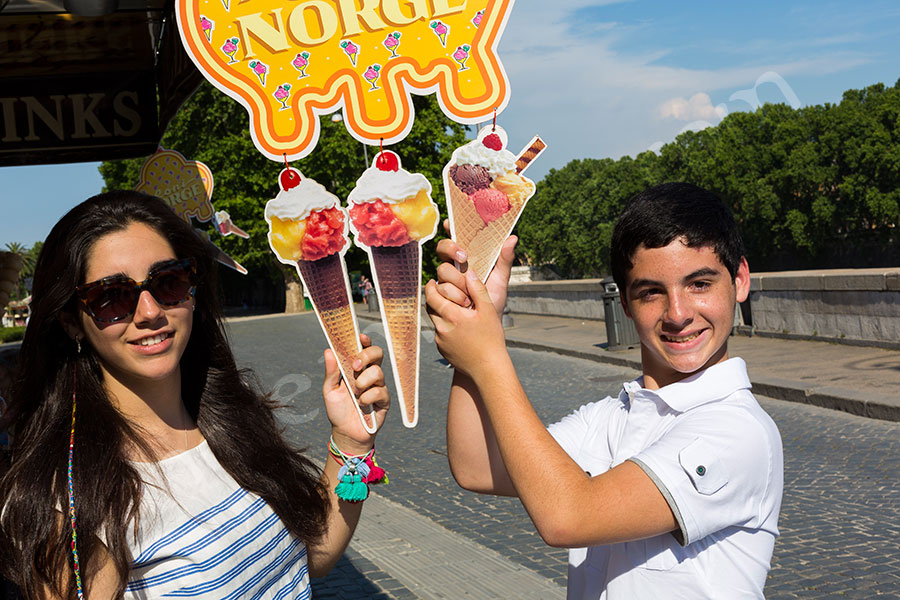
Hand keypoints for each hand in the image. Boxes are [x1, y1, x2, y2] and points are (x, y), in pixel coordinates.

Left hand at [322, 334, 388, 453]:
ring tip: (355, 393)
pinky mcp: (385, 400)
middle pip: (378, 354)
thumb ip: (331, 372)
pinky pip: (380, 391)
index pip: (364, 349)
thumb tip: (328, 351)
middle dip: (367, 356)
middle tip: (355, 366)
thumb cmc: (338, 410)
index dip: (365, 341)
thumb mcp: (330, 390)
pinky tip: (362, 404)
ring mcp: (378, 386)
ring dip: (363, 381)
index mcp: (356, 369)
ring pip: (378, 372)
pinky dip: (368, 397)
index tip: (360, 337)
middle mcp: (369, 374)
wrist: (346, 433)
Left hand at [425, 267, 507, 377]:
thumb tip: (470, 273)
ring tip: (451, 308)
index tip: (433, 281)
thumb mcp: (488, 311)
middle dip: (433, 297)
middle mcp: (442, 328)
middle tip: (439, 291)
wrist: (488, 368)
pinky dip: (445, 327)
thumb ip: (477, 289)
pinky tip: (458, 328)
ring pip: (434, 320)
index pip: (431, 295)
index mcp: (452, 316)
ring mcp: (440, 341)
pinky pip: (439, 334)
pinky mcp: (442, 350)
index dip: (431, 286)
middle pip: (429, 307)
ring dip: (439, 312)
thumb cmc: (491, 340)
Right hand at [433, 219, 516, 316]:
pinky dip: (452, 295)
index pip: (454, 238)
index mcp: (465, 259)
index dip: (449, 228)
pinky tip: (463, 302)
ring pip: (442, 270)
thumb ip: (505, 259)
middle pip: (442, 250)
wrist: (485, 325)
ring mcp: (444, 281)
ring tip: (471, 295)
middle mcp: (452, 267)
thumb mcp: (501, 279)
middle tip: (464, 258)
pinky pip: (438, 289)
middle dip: (451, 249)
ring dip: (457, 281)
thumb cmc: (492, 300)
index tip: (449, 222)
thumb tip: (512, 238)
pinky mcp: (437, 295)